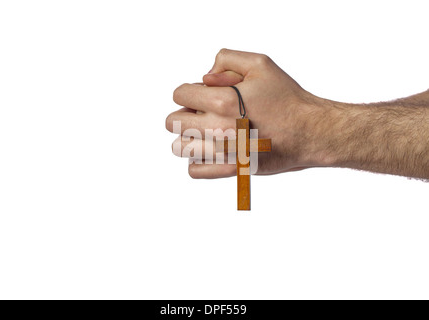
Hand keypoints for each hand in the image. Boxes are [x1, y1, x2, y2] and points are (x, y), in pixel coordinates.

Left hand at [166, 49, 322, 177]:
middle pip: (172, 122)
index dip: (189, 91)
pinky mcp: (231, 169)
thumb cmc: (287, 98)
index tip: (202, 95)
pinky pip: (195, 170)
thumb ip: (226, 60)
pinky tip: (210, 151)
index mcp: (223, 100)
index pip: (179, 94)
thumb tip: (204, 77)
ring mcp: (223, 151)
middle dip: (184, 114)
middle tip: (202, 113)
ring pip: (179, 147)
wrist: (310, 132)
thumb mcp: (260, 64)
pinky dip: (197, 160)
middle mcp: (218, 127)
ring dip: (187, 138)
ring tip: (204, 133)